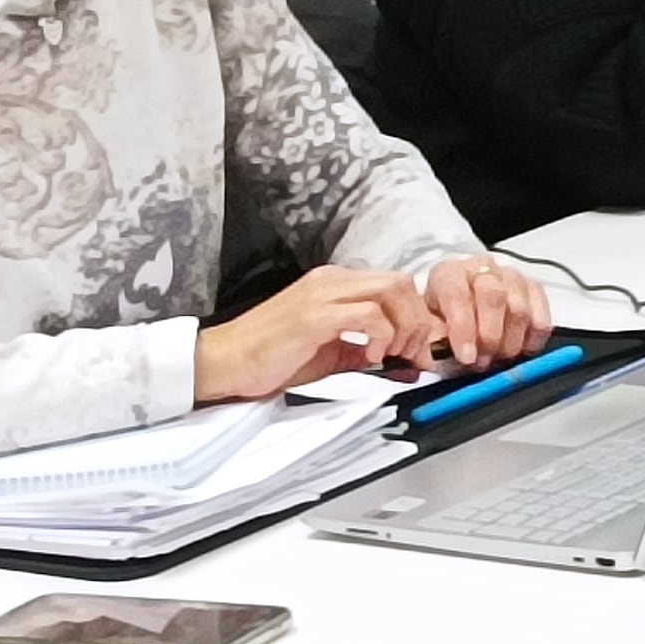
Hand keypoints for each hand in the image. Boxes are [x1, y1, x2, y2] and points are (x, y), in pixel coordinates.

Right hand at [195, 266, 429, 401]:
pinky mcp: (314, 315)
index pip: (395, 285)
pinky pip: (369, 313)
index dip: (416, 316)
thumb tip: (403, 356)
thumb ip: (364, 346)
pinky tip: (371, 355)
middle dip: (418, 320)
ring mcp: (322, 294)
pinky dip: (382, 335)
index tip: (420, 349)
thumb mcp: (330, 351)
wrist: (224, 362)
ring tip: (394, 354)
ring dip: (405, 326)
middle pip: (401, 282)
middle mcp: (331, 281)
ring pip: (391, 290)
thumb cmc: (271, 358)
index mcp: (336, 284)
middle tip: (412, 353)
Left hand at [422, 254, 557, 368]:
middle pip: (494, 296)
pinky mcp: (534, 289)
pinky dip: (534, 338)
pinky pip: (542, 313)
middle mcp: (482, 269)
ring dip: (511, 341)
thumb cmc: (443, 321)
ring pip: (520, 307)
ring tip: (499, 358)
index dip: (464, 329)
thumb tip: (441, 350)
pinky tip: (521, 350)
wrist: (461, 311)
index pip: (458, 295)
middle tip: (483, 362)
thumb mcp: (427, 327)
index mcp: (449, 274)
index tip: (466, 356)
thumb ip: (432, 338)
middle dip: (490, 336)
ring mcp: (511, 277)